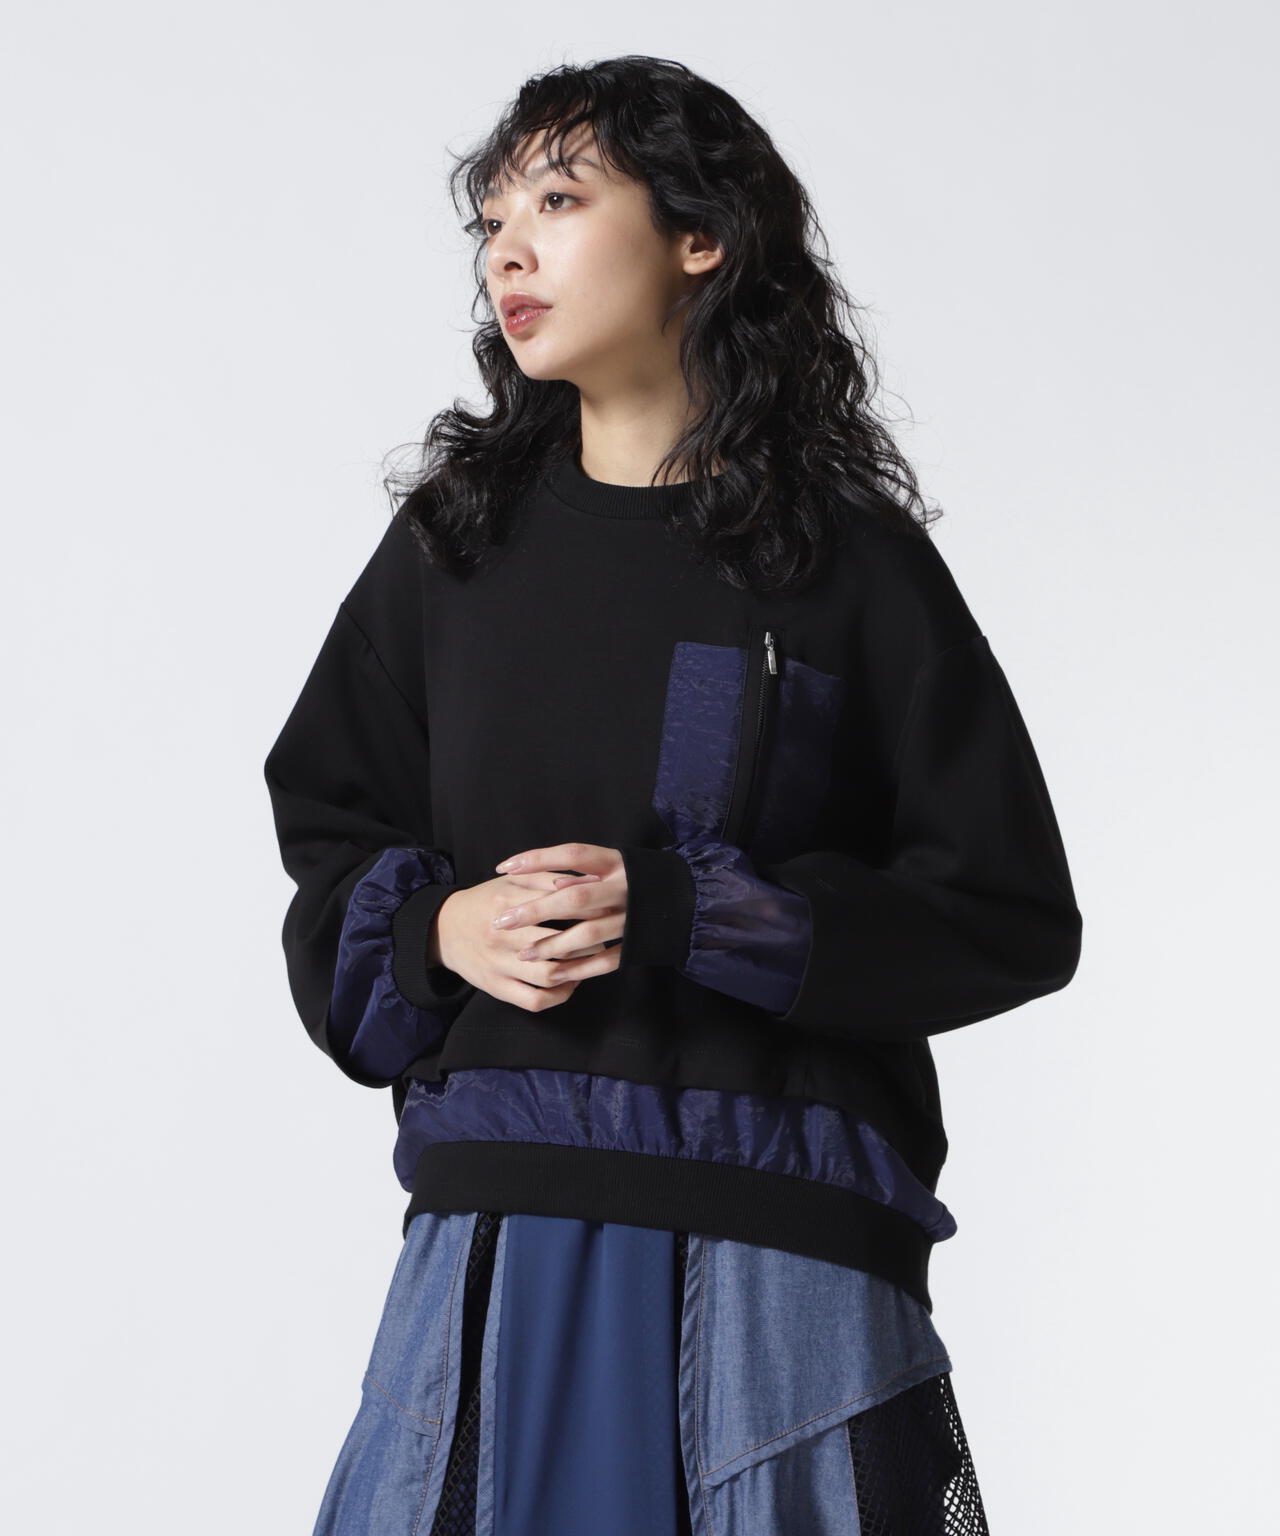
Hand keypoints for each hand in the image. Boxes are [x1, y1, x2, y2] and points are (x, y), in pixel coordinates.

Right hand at [432, 843, 626, 1012]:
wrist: (443, 930)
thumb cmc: (486, 901)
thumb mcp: (511, 882)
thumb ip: (547, 877)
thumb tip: (587, 880)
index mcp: (507, 903)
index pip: (557, 907)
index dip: (588, 909)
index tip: (606, 908)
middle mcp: (501, 936)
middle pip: (556, 943)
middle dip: (588, 941)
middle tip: (606, 935)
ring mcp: (499, 966)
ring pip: (548, 975)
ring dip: (579, 970)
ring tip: (593, 958)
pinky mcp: (497, 989)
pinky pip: (535, 1000)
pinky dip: (560, 995)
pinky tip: (572, 982)